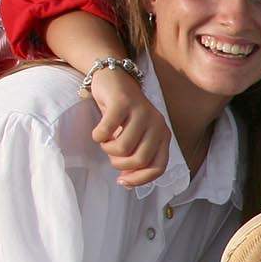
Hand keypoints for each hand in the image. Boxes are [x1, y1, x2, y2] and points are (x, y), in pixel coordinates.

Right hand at [85, 67, 170, 187]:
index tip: (121, 181)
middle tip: (110, 153)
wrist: (114, 80)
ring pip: (123, 147)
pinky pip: (106, 131)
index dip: (139, 179)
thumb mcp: (134, 137)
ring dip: (107, 148)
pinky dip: (98, 136)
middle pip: (140, 160)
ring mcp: (141, 112)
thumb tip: (126, 182)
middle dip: (119, 163)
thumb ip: (135, 157)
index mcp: (163, 135)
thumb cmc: (123, 115)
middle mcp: (157, 124)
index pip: (158, 167)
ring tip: (105, 140)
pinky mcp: (123, 102)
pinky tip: (98, 132)